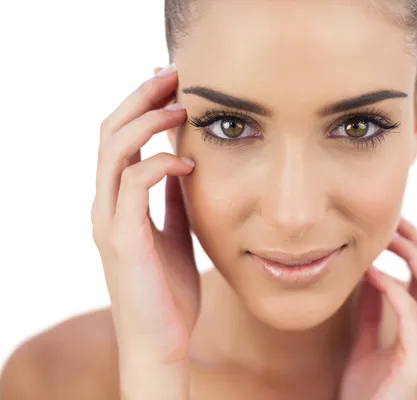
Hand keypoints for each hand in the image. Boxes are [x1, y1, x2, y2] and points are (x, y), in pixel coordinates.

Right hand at [91, 64, 198, 398]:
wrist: (162, 342)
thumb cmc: (169, 290)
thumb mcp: (175, 233)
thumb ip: (173, 200)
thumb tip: (184, 163)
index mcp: (117, 202)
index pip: (120, 138)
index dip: (141, 106)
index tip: (173, 85)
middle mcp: (105, 205)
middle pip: (111, 131)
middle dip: (141, 98)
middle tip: (175, 76)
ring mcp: (109, 221)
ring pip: (114, 150)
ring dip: (148, 122)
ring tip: (183, 109)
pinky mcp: (121, 239)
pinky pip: (133, 186)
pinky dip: (159, 164)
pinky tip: (188, 162)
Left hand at [340, 217, 416, 399]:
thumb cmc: (365, 393)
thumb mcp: (364, 342)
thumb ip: (370, 311)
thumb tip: (367, 274)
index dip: (413, 242)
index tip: (388, 222)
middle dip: (415, 238)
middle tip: (389, 216)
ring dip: (408, 252)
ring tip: (381, 235)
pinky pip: (409, 312)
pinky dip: (389, 285)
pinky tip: (368, 272)